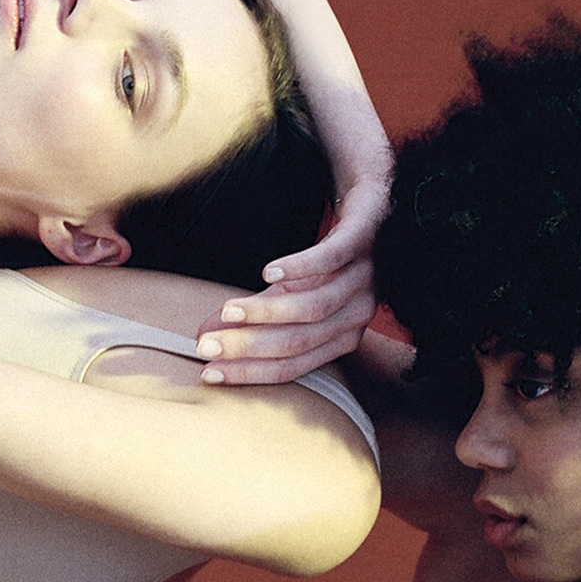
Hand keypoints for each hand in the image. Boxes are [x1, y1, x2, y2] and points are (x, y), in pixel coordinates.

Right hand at [196, 176, 384, 383]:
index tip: (209, 373)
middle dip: (248, 347)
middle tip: (207, 346)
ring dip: (267, 313)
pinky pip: (331, 258)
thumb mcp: (293, 293)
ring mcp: (362, 278)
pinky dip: (299, 268)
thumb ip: (255, 316)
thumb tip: (206, 335)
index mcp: (340, 337)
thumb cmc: (331, 259)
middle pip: (299, 341)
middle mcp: (356, 314)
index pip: (294, 366)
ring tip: (228, 311)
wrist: (374, 209)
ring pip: (314, 306)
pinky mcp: (362, 240)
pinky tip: (267, 271)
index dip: (250, 372)